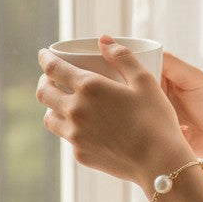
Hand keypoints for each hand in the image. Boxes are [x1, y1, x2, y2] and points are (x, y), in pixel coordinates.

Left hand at [37, 36, 192, 188]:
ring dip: (52, 106)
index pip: (54, 69)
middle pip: (44, 93)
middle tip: (51, 78)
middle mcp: (75, 110)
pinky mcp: (80, 154)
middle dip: (44, 82)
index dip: (45, 59)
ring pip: (49, 117)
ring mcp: (75, 135)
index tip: (44, 54)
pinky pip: (67, 137)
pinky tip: (84, 127)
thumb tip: (104, 40)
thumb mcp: (145, 81)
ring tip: (63, 103)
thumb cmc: (156, 119)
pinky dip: (70, 128)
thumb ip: (123, 57)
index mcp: (90, 87)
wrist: (159, 161)